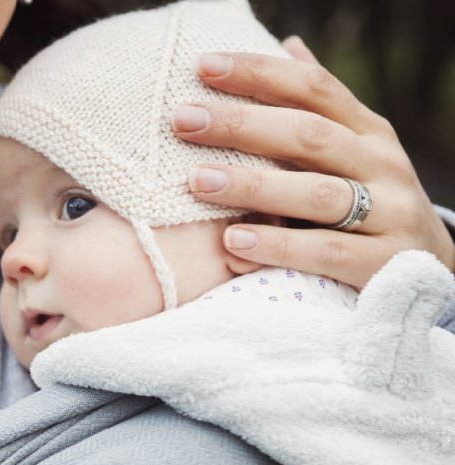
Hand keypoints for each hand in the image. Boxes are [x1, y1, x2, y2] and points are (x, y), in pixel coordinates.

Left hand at [172, 36, 454, 287]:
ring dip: (253, 186)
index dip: (259, 73)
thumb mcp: (353, 151)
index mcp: (368, 131)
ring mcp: (388, 213)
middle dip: (242, 125)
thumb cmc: (371, 201)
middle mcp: (382, 165)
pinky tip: (232, 241)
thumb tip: (288, 45)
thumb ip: (319, 108)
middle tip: (183, 120)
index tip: (202, 66)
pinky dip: (277, 246)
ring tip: (198, 181)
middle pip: (309, 135)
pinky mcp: (382, 264)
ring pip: (316, 194)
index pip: (313, 88)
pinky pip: (324, 252)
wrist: (430, 269)